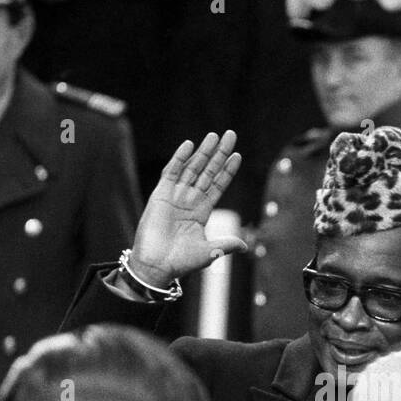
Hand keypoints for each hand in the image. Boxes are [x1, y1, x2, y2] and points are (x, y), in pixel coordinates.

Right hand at [128, 131, 245, 288]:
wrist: (156, 266)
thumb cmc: (180, 262)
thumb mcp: (209, 252)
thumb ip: (225, 245)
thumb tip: (245, 246)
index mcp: (202, 211)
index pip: (218, 185)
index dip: (227, 170)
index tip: (237, 156)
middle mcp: (190, 200)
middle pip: (208, 171)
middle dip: (219, 153)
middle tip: (231, 134)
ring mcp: (175, 195)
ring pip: (192, 168)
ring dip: (203, 152)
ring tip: (214, 135)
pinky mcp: (161, 194)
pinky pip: (171, 172)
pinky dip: (179, 158)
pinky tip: (189, 145)